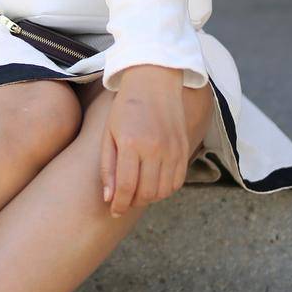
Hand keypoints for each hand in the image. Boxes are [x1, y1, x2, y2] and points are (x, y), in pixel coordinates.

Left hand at [100, 65, 188, 216]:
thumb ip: (108, 167)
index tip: (114, 210)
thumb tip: (109, 198)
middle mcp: (155, 148)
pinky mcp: (184, 149)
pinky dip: (165, 189)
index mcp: (131, 144)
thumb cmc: (125, 108)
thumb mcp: (108, 134)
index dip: (119, 204)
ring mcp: (172, 149)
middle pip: (146, 193)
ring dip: (149, 198)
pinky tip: (154, 183)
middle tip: (125, 201)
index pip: (126, 187)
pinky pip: (177, 182)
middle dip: (133, 203)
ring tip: (138, 192)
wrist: (154, 81)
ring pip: (163, 191)